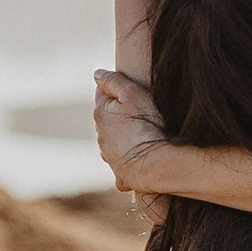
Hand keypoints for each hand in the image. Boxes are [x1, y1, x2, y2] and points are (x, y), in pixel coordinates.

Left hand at [93, 65, 166, 190]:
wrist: (155, 164)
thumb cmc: (146, 126)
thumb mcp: (132, 93)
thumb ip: (114, 81)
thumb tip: (97, 74)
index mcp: (101, 115)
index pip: (103, 95)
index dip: (117, 91)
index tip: (132, 93)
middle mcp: (101, 138)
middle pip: (108, 121)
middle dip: (119, 116)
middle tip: (142, 114)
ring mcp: (110, 158)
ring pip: (114, 144)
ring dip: (124, 140)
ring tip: (145, 137)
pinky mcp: (121, 176)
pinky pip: (124, 167)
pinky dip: (130, 163)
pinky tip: (143, 161)